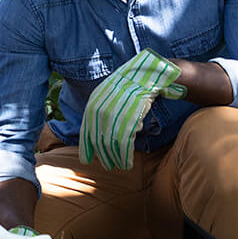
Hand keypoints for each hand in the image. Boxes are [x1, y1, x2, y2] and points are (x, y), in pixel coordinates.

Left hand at [79, 49, 186, 170]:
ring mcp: (115, 109)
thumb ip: (103, 110)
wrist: (152, 72)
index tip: (86, 160)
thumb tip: (98, 132)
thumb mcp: (113, 95)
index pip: (86, 128)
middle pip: (98, 137)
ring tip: (121, 166)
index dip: (86, 146)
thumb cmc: (134, 86)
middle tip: (109, 166)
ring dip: (116, 157)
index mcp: (95, 100)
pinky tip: (127, 162)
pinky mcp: (130, 114)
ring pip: (111, 141)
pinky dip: (125, 154)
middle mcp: (101, 105)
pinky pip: (125, 140)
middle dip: (103, 155)